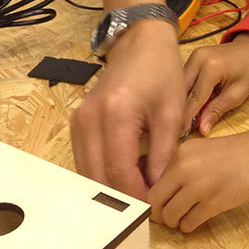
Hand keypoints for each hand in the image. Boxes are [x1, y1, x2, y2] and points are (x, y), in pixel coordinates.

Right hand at [70, 19, 183, 197]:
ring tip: (136, 193)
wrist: (140, 42)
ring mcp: (78, 120)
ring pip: (86, 171)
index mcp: (115, 114)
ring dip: (109, 187)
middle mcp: (89, 119)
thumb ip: (163, 152)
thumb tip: (155, 188)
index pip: (119, 171)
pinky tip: (123, 176)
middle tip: (145, 206)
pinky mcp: (77, 122)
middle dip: (120, 196)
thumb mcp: (171, 111)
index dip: (136, 194)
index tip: (154, 206)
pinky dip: (101, 172)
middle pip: (97, 176)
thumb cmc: (161, 72)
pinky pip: (84, 158)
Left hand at [149, 114, 248, 231]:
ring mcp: (198, 186)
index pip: (153, 182)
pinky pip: (189, 223)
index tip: (159, 205)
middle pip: (155, 201)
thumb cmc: (235, 152)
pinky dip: (189, 226)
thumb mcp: (201, 151)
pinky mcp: (213, 203)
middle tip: (168, 216)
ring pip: (170, 215)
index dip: (154, 197)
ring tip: (184, 218)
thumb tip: (162, 193)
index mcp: (180, 153)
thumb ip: (181, 167)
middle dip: (159, 213)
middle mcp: (185, 168)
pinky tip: (196, 220)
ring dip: (175, 222)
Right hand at [183, 33, 248, 134]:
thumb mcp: (238, 94)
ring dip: (181, 101)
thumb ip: (217, 110)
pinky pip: (185, 77)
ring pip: (180, 84)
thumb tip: (202, 129)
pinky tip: (187, 104)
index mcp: (212, 67)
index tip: (180, 135)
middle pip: (182, 90)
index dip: (186, 118)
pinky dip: (185, 92)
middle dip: (180, 110)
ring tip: (181, 119)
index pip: (194, 98)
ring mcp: (194, 55)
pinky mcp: (193, 56)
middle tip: (178, 130)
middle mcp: (198, 58)